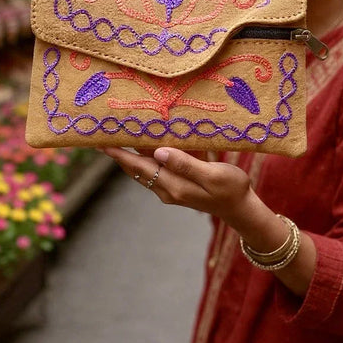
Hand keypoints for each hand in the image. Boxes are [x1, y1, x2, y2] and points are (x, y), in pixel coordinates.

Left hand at [104, 146, 252, 225]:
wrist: (241, 207)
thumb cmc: (231, 188)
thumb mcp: (212, 175)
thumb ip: (185, 164)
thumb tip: (157, 152)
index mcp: (174, 186)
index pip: (139, 167)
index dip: (120, 154)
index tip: (101, 143)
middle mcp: (167, 189)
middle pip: (136, 168)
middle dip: (120, 153)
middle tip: (104, 135)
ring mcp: (171, 189)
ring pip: (145, 169)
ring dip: (132, 154)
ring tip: (120, 137)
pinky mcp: (178, 186)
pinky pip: (157, 170)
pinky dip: (147, 157)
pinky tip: (146, 144)